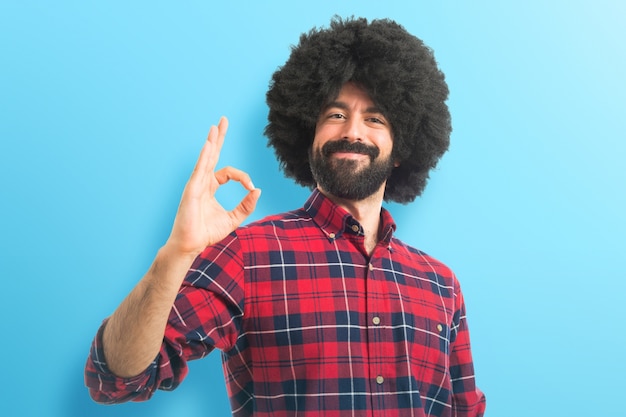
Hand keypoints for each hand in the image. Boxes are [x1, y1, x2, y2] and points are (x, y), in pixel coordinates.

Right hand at [165, 117, 260, 257]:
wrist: (191, 245)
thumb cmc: (207, 233)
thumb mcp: (233, 218)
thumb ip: (246, 205)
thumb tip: (258, 190)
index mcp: (210, 187)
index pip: (228, 172)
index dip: (243, 177)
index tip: (251, 188)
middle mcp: (201, 182)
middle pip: (211, 154)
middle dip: (218, 137)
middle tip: (223, 120)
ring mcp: (195, 184)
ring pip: (205, 158)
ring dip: (211, 141)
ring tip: (215, 126)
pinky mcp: (191, 190)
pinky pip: (199, 170)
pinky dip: (204, 156)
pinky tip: (208, 144)